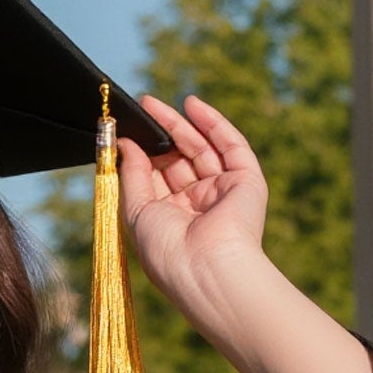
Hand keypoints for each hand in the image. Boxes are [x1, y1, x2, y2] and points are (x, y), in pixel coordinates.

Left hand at [116, 91, 271, 328]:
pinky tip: (192, 104)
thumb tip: (125, 144)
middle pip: (179, 160)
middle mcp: (198, 206)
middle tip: (142, 108)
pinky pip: (231, 145)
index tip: (126, 132)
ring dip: (181, 124)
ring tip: (154, 104)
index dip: (143, 155)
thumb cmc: (166, 250)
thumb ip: (131, 175)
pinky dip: (212, 123)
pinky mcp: (246, 181)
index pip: (157, 179)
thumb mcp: (136, 211)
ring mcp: (223, 192)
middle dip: (161, 134)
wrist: (206, 268)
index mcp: (172, 220)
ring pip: (202, 149)